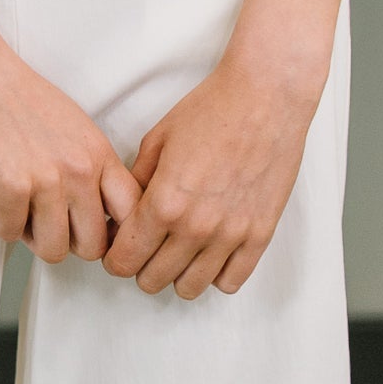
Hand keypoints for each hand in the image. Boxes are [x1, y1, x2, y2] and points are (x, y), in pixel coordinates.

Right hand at [0, 24, 140, 264]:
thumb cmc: (14, 94)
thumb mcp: (73, 127)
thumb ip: (89, 166)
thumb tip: (92, 210)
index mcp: (99, 153)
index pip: (132, 213)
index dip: (113, 234)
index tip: (89, 230)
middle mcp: (81, 170)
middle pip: (93, 246)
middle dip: (65, 241)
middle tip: (43, 220)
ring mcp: (47, 180)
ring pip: (53, 250)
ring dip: (30, 236)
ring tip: (16, 208)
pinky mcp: (10, 188)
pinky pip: (9, 235)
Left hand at [105, 45, 323, 297]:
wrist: (266, 96)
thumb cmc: (211, 110)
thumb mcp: (157, 141)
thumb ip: (136, 184)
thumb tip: (121, 214)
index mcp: (163, 204)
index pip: (124, 260)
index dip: (115, 257)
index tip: (120, 248)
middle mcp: (195, 227)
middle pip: (152, 279)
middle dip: (141, 267)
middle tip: (147, 247)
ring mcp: (230, 234)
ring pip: (190, 287)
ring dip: (177, 275)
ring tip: (178, 252)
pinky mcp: (260, 233)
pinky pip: (231, 280)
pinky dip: (216, 274)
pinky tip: (210, 254)